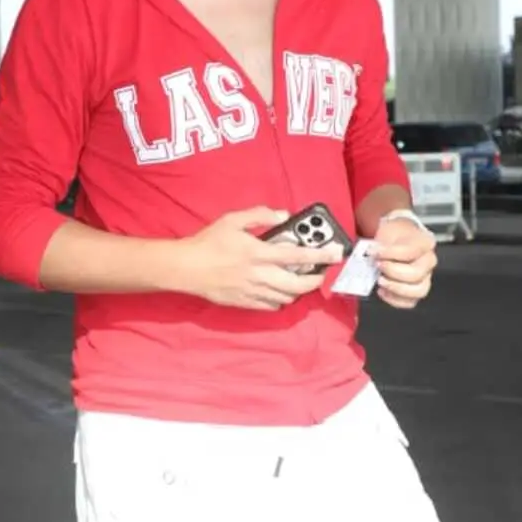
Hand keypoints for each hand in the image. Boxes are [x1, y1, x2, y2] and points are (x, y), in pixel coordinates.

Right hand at [176, 208, 342, 311]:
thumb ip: (259, 215)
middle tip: (319, 272)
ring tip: (299, 280)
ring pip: (286, 297)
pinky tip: (279, 291)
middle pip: (298, 284)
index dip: (320, 255)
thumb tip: (283, 214)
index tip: (335, 253)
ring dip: (298, 290)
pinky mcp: (244, 303)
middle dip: (315, 280)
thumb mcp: (232, 220)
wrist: (185, 268)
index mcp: (258, 253)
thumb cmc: (208, 242)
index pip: (298, 255)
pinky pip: (271, 307)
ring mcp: (253, 292)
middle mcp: (259, 275)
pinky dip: (280, 300)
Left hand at [373, 215, 436, 309]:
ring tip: (380, 280)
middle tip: (377, 265)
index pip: (410, 251)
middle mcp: (428, 261)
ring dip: (395, 288)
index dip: (390, 253)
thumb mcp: (388, 230)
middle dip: (392, 272)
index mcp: (425, 243)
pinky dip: (394, 299)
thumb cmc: (394, 236)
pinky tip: (382, 290)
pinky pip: (410, 302)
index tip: (373, 251)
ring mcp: (425, 278)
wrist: (396, 240)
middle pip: (416, 274)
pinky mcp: (417, 291)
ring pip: (418, 291)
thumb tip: (371, 255)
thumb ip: (381, 244)